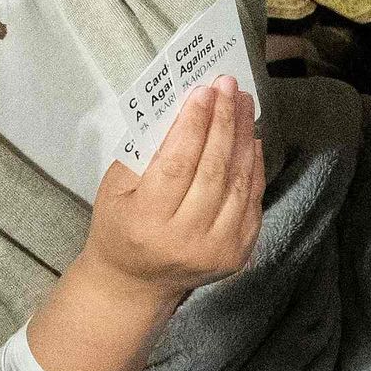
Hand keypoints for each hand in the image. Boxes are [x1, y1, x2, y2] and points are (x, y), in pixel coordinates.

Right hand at [80, 77, 264, 298]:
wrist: (135, 284)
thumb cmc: (120, 226)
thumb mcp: (116, 188)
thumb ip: (147, 152)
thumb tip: (186, 108)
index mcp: (147, 221)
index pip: (177, 163)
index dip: (194, 124)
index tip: (205, 90)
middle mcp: (185, 239)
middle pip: (213, 169)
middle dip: (224, 121)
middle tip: (229, 87)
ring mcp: (216, 250)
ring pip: (238, 183)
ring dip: (244, 138)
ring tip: (244, 104)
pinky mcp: (238, 254)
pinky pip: (252, 201)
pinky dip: (254, 166)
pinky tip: (251, 139)